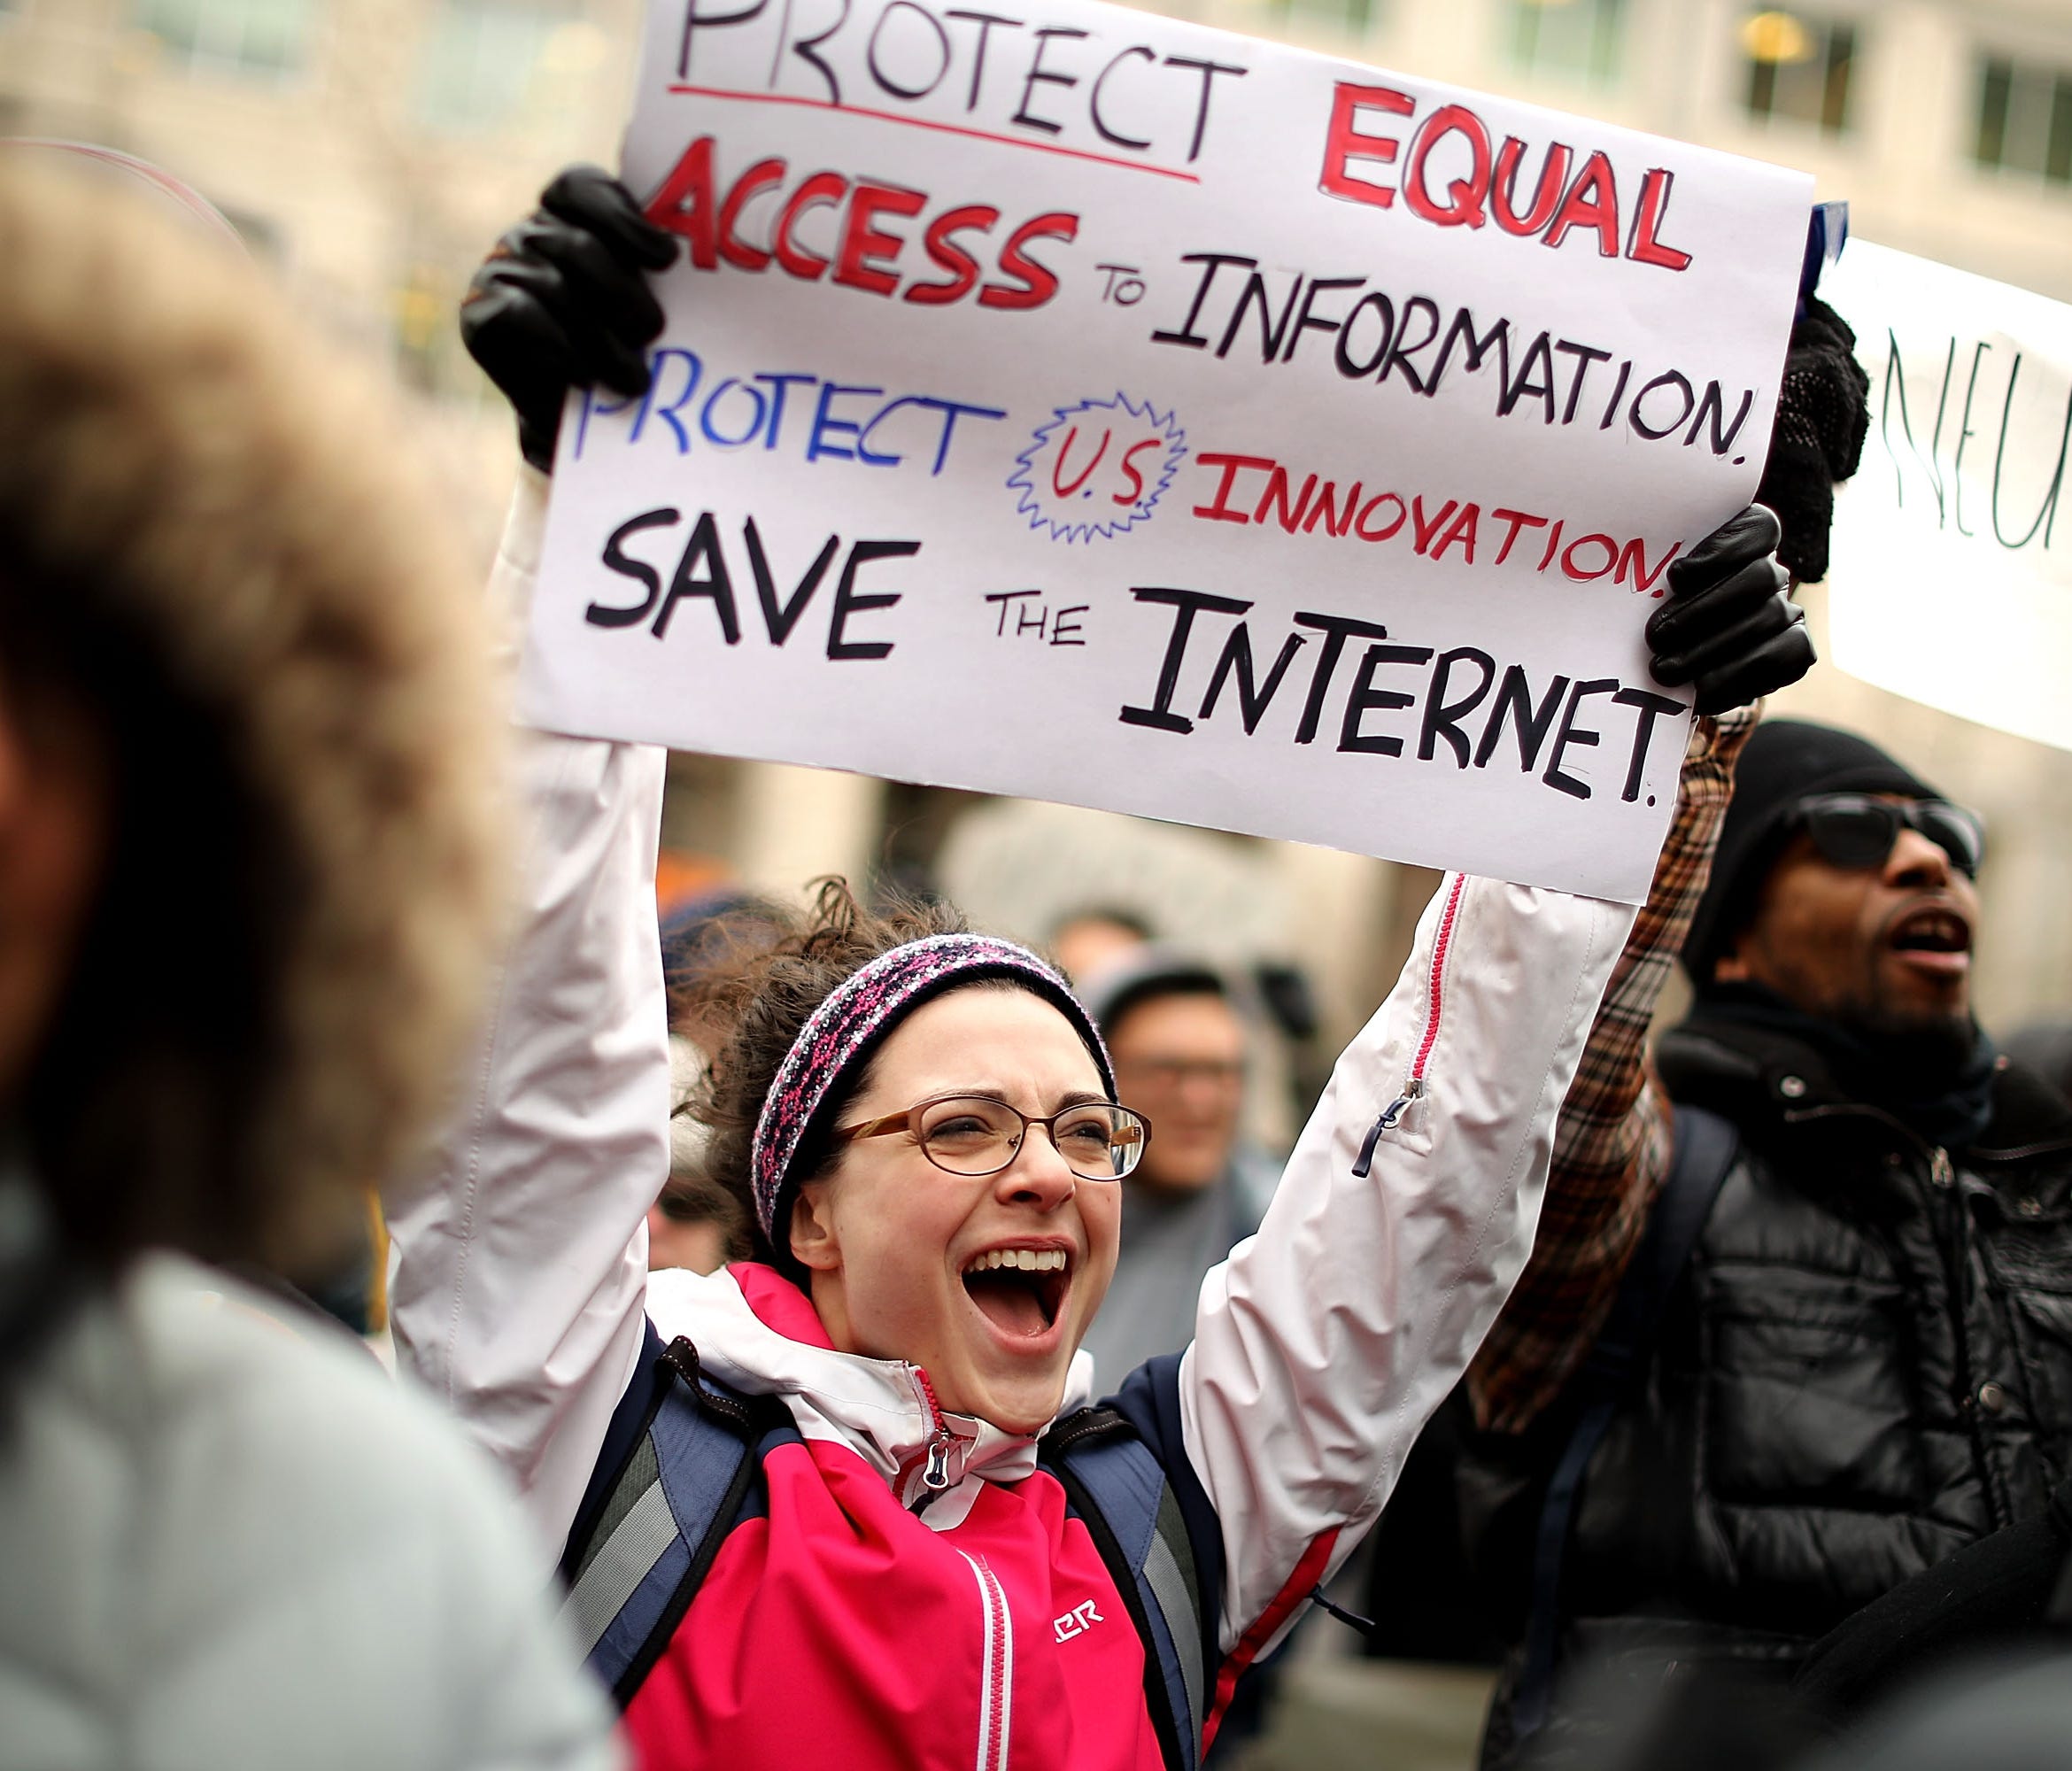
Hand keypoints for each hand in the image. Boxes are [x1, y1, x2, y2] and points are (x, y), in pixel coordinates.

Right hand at [460, 166, 677, 471]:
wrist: (572, 420)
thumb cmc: (621, 354)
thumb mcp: (643, 312)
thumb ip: (654, 278)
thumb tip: (692, 267)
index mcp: (568, 217)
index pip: (581, 188)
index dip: (623, 218)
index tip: (665, 259)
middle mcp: (530, 235)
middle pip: (577, 246)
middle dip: (622, 295)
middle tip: (653, 333)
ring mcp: (499, 271)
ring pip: (554, 287)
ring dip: (601, 342)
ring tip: (633, 382)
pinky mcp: (478, 317)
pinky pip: (520, 319)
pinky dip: (558, 352)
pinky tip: (584, 380)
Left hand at [1646, 504, 1813, 714]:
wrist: (1675, 663)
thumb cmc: (1652, 609)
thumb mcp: (1647, 583)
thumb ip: (1645, 567)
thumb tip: (1600, 556)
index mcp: (1746, 540)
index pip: (1758, 527)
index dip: (1723, 549)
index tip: (1676, 575)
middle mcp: (1773, 571)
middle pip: (1759, 577)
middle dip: (1702, 610)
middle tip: (1654, 637)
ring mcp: (1787, 610)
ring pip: (1765, 620)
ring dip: (1708, 650)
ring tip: (1662, 671)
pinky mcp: (1795, 650)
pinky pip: (1780, 661)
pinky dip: (1735, 679)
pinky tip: (1699, 694)